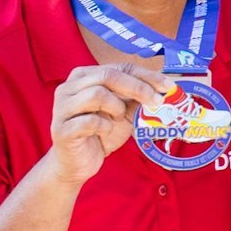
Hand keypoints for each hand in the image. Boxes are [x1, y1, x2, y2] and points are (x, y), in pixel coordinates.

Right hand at [44, 61, 159, 183]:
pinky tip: (105, 132)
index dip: (146, 75)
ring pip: (97, 94)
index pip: (119, 67)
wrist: (78, 163)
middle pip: (107, 75)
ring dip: (116, 108)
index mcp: (83, 77)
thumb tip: (166, 88)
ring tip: (118, 118)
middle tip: (156, 101)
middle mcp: (68, 87)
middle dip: (137, 87)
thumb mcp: (124, 112)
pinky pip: (90, 121)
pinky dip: (105, 127)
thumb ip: (138, 98)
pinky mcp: (62, 129)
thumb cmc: (100, 133)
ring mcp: (62, 108)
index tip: (168, 86)